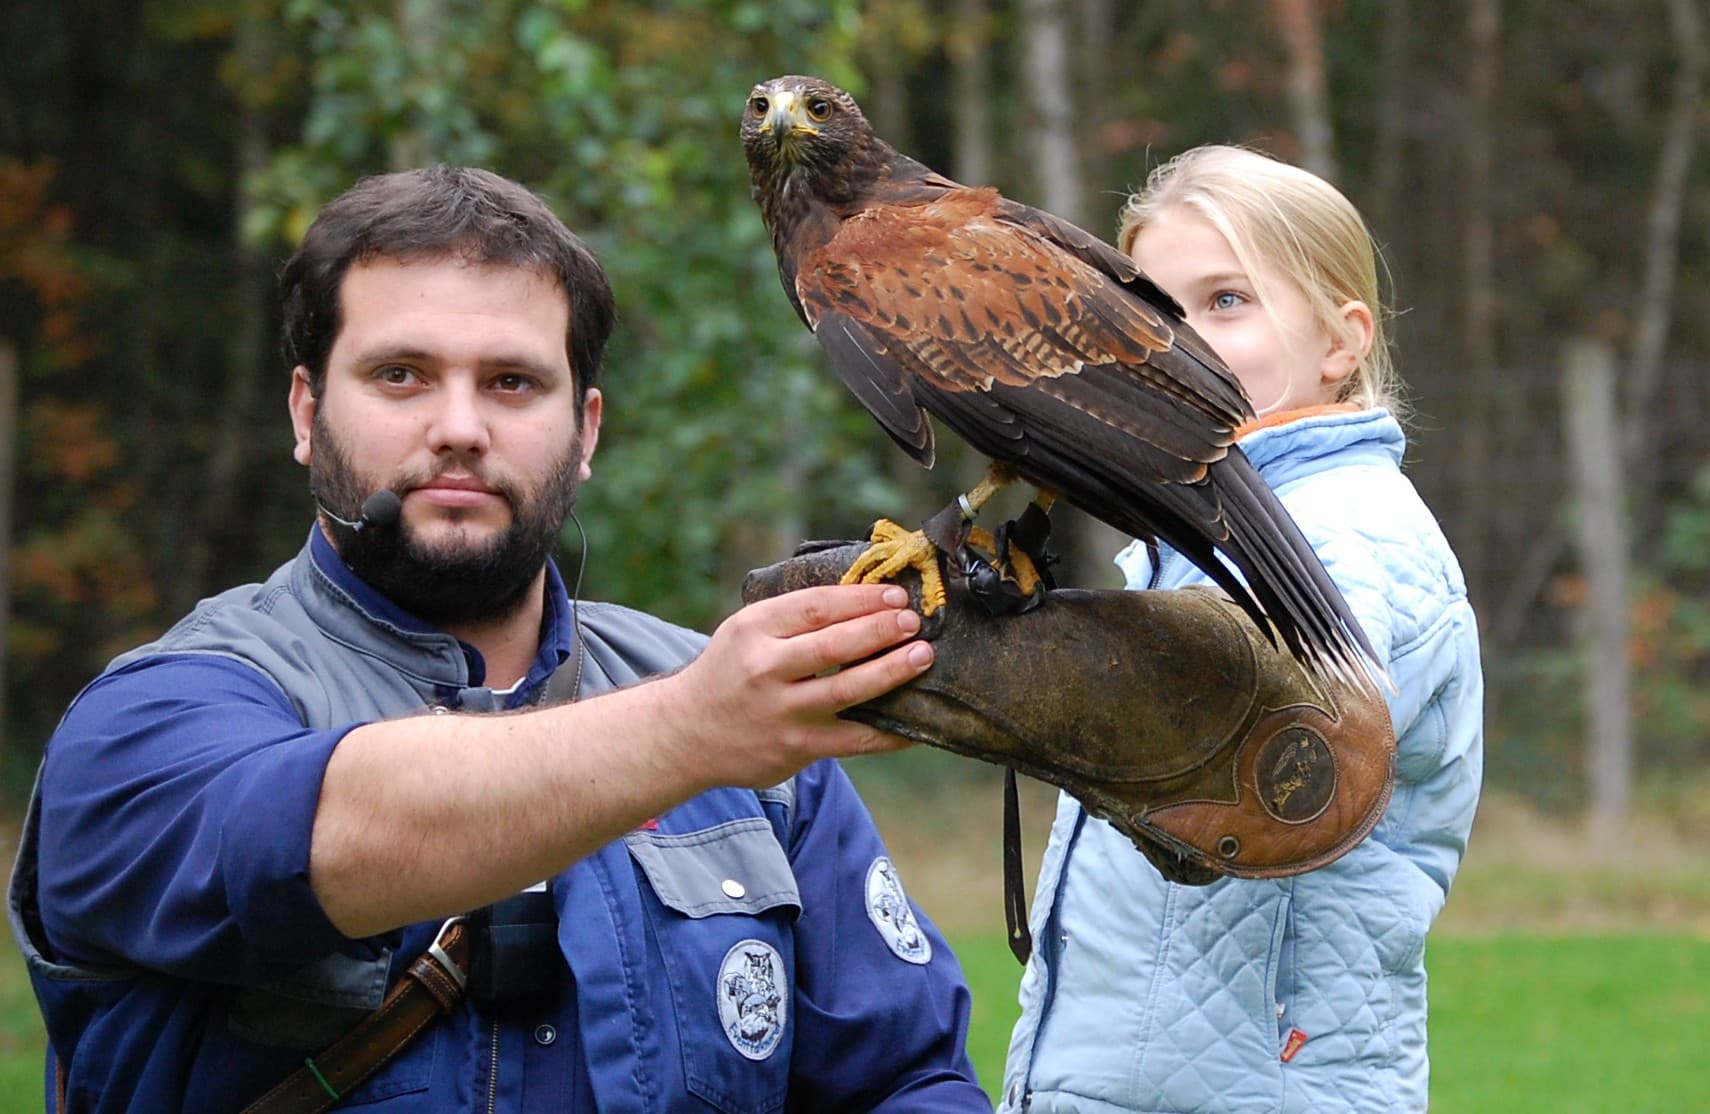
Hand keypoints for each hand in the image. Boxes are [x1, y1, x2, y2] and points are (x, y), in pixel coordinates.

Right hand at [662, 583, 933, 788]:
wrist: (686, 733)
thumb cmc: (731, 671)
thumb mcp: (747, 631)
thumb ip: (794, 617)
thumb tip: (867, 598)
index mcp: (753, 629)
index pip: (815, 607)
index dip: (861, 599)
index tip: (895, 594)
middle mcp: (764, 670)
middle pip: (832, 645)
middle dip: (880, 630)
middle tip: (913, 620)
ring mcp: (781, 712)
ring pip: (846, 690)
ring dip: (890, 671)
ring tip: (922, 655)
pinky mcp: (796, 748)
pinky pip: (854, 739)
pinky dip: (889, 731)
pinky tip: (915, 721)